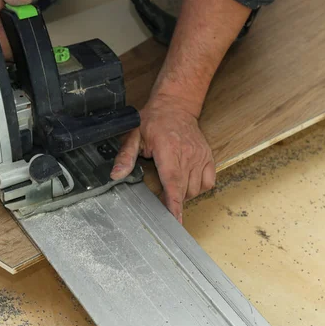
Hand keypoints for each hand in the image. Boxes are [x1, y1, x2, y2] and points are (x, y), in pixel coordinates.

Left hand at [110, 94, 215, 222]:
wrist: (176, 105)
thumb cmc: (153, 120)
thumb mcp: (133, 135)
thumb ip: (125, 156)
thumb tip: (116, 174)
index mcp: (168, 149)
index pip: (172, 181)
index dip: (174, 203)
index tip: (175, 219)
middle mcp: (188, 154)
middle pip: (184, 189)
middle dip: (174, 202)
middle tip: (161, 203)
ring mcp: (200, 156)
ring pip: (196, 189)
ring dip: (184, 194)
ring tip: (171, 186)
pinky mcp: (208, 157)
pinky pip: (208, 182)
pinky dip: (199, 188)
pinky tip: (186, 182)